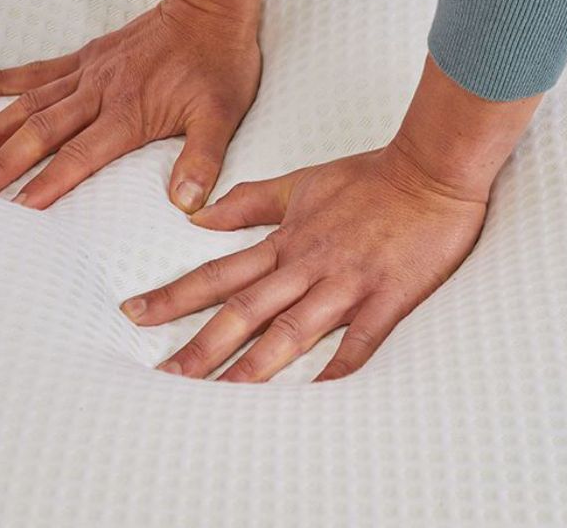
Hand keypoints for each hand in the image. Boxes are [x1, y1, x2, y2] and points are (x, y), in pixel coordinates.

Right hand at [0, 0, 275, 210]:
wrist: (213, 8)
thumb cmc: (220, 65)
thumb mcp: (222, 117)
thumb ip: (201, 160)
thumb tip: (186, 203)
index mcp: (129, 113)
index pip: (80, 156)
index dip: (48, 184)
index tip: (16, 210)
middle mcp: (99, 93)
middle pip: (41, 133)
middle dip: (3, 165)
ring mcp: (87, 72)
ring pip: (28, 103)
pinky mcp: (86, 56)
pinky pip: (36, 70)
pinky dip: (1, 80)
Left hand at [120, 56, 542, 380]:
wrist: (432, 168)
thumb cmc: (370, 176)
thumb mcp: (302, 182)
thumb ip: (251, 203)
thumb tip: (200, 216)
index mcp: (288, 241)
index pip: (220, 273)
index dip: (175, 295)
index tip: (134, 314)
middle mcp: (309, 265)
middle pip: (246, 309)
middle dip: (202, 345)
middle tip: (163, 377)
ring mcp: (347, 283)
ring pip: (293, 329)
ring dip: (255, 365)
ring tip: (220, 397)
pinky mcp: (388, 296)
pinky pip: (361, 341)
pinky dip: (339, 368)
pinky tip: (318, 397)